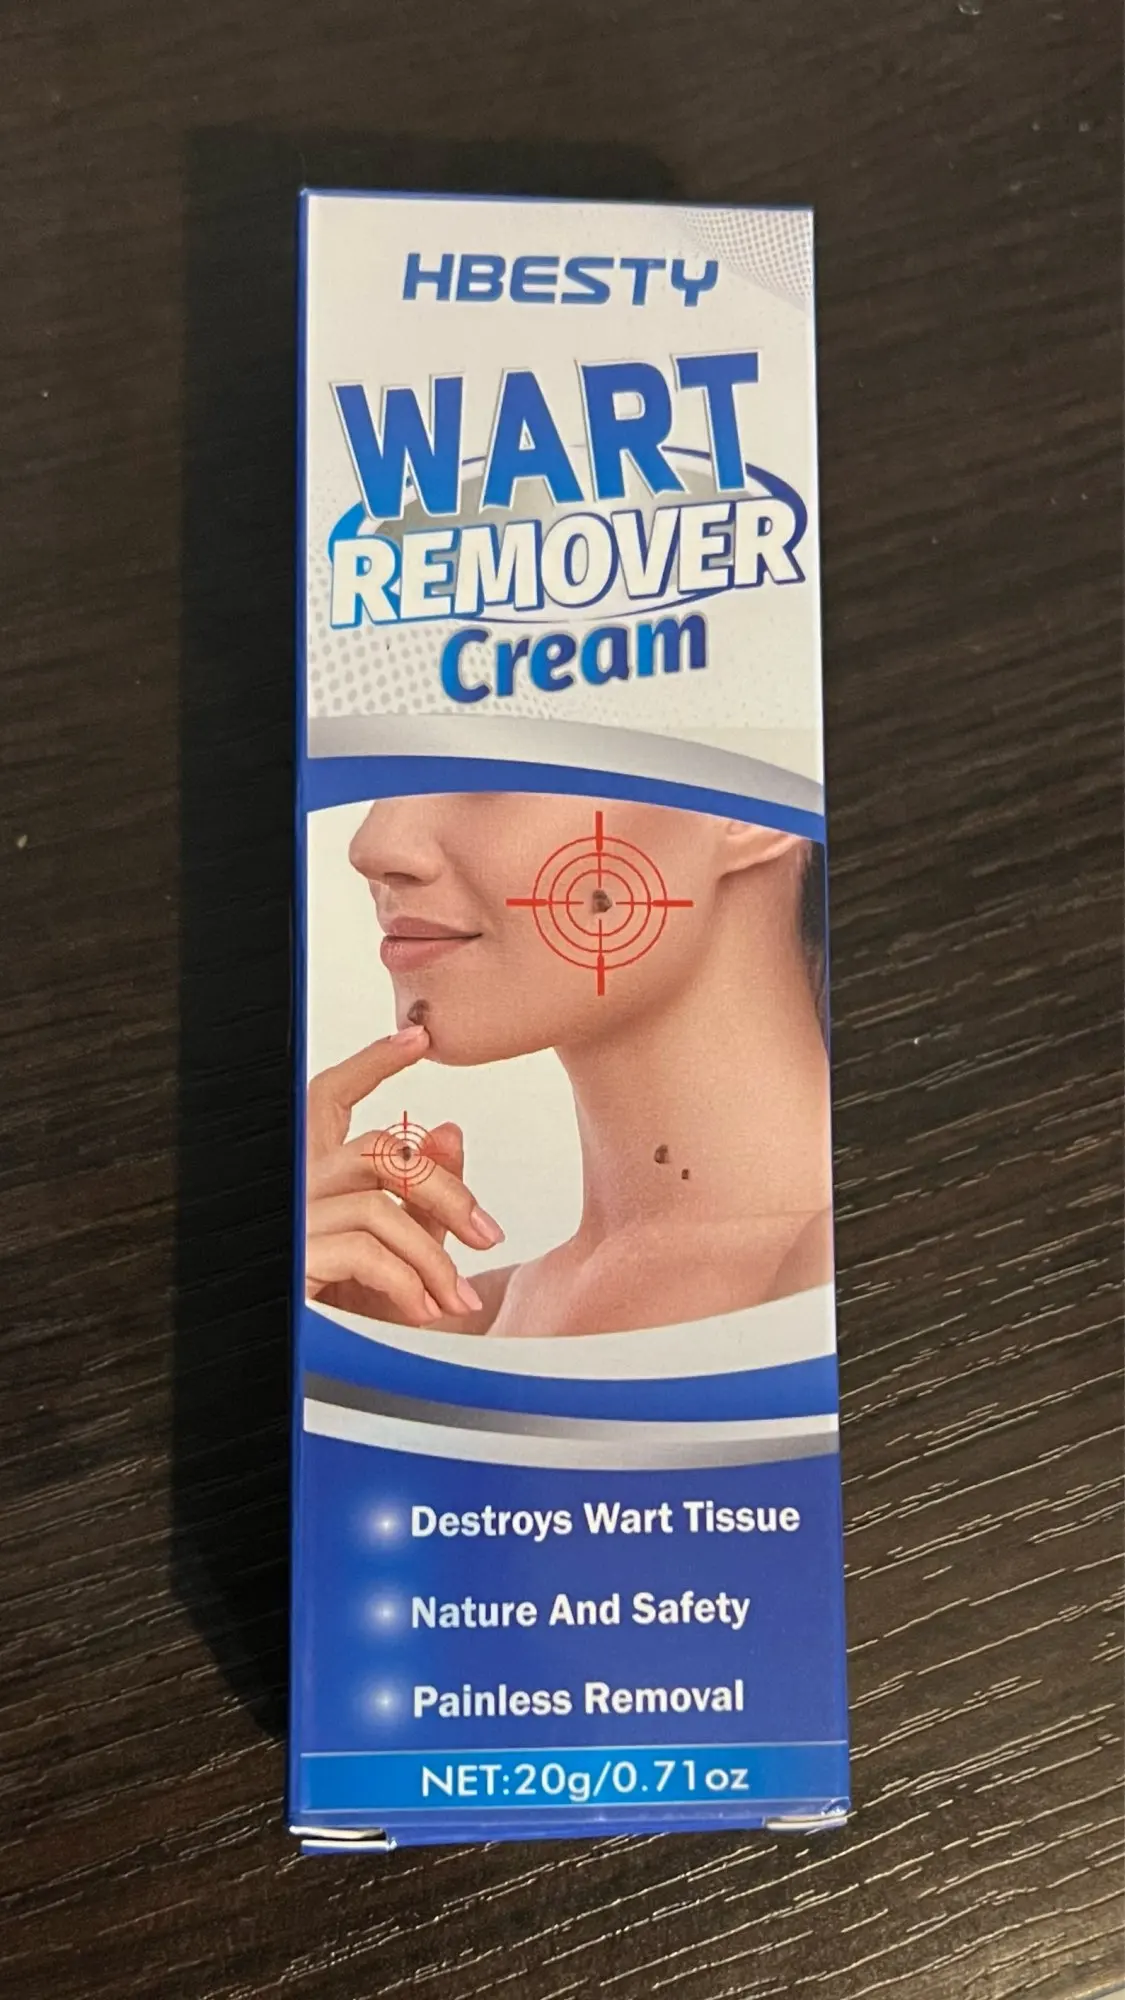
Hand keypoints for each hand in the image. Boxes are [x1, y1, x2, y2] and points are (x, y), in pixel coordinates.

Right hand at [304, 1022, 503, 1325]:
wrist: (307, 1378)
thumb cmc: (340, 1319)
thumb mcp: (392, 1256)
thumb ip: (419, 1201)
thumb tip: (450, 1131)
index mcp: (311, 1177)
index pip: (329, 1097)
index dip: (371, 1062)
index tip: (417, 1036)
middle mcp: (295, 1187)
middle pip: (379, 1151)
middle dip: (446, 1191)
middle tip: (489, 1234)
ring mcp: (293, 1219)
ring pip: (382, 1205)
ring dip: (434, 1256)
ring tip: (456, 1298)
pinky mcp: (297, 1258)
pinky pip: (369, 1251)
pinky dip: (409, 1283)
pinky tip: (425, 1311)